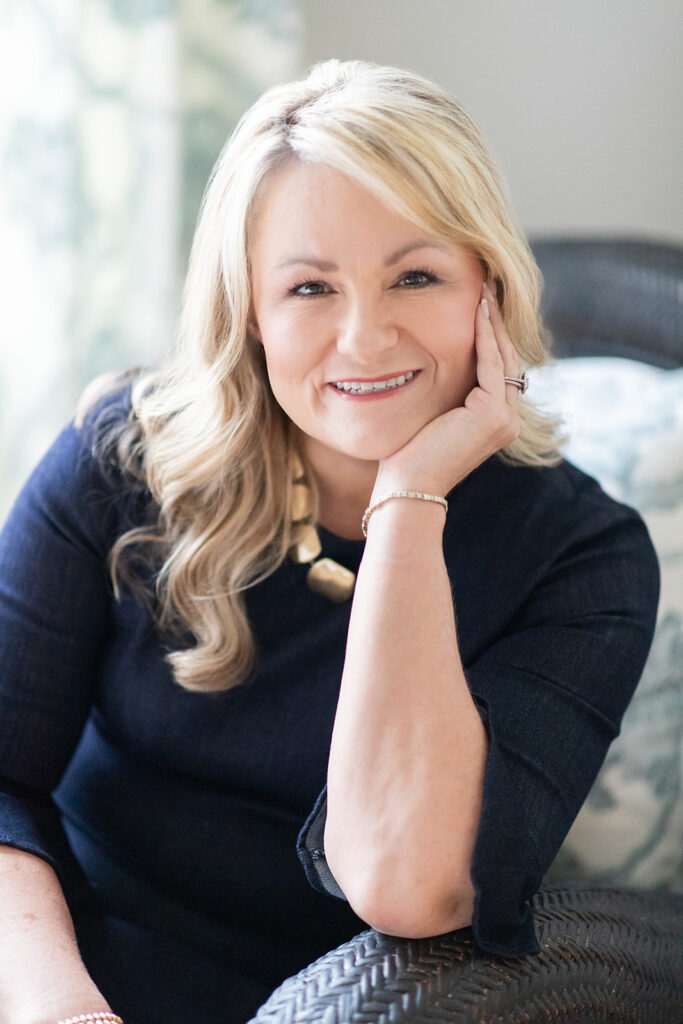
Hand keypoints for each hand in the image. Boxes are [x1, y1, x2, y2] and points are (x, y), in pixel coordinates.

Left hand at [372, 282, 520, 498]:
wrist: (407, 488)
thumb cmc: (407, 456)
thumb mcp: (430, 415)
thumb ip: (442, 392)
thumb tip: (427, 362)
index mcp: (495, 421)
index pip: (495, 368)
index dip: (489, 334)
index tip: (479, 302)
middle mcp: (508, 420)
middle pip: (504, 359)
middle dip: (495, 322)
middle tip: (488, 285)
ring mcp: (505, 419)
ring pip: (501, 358)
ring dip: (492, 322)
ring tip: (485, 289)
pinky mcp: (494, 415)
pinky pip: (490, 364)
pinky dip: (484, 336)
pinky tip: (477, 310)